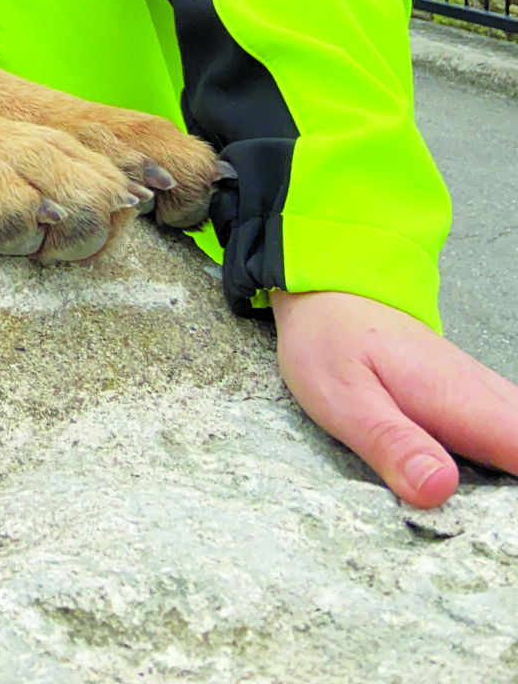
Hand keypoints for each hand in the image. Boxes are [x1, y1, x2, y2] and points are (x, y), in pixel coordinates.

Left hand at [271, 288, 517, 505]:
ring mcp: (485, 400)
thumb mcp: (345, 398)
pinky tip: (480, 499)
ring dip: (509, 490)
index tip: (501, 527)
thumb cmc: (333, 341)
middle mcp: (486, 399)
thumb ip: (392, 444)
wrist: (331, 292)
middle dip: (514, 502)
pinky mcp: (475, 406)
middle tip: (487, 538)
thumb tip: (439, 489)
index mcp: (461, 402)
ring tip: (484, 526)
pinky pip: (509, 442)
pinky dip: (503, 470)